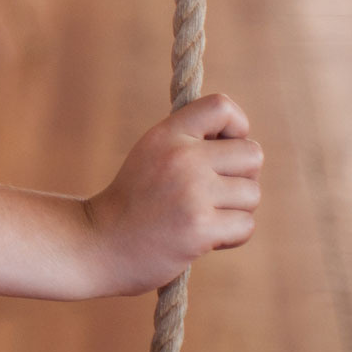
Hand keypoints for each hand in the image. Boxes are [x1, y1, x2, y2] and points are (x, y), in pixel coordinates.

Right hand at [83, 94, 261, 294]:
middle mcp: (181, 158)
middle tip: (213, 192)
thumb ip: (191, 142)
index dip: (237, 126)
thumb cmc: (134, 202)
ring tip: (201, 216)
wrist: (99, 244)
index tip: (222, 148)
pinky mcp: (200, 227)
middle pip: (252, 155)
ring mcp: (192, 193)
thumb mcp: (152, 155)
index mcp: (167, 135)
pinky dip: (231, 236)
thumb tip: (241, 139)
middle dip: (242, 177)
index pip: (221, 107)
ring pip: (252, 194)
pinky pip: (245, 226)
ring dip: (235, 210)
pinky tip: (204, 237)